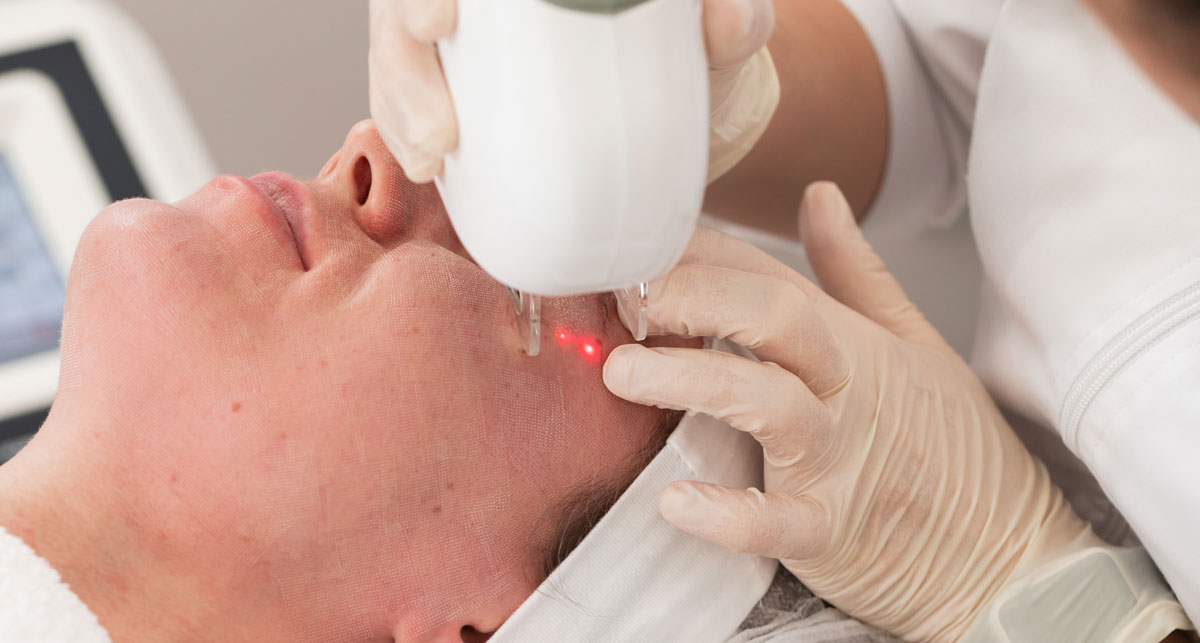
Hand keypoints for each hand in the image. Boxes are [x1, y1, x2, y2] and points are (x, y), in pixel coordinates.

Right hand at [368, 0, 775, 182]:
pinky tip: (424, 164)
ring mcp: (462, 43)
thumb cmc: (689, 52)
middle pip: (403, 6)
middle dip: (400, 51)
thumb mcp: (719, 32)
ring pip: (394, 50)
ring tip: (431, 153)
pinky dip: (404, 132)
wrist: (674, 103)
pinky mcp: (452, 91)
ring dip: (397, 101)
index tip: (440, 17)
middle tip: (436, 113)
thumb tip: (730, 19)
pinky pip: (404, 103)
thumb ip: (736, 17)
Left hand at [603, 183, 1097, 641]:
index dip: (699, 252)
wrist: (1011, 557)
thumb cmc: (954, 449)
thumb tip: (820, 195)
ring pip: (767, 403)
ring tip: (621, 373)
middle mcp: (844, 389)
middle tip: (626, 298)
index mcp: (853, 341)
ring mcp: (839, 460)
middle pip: (773, 316)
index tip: (635, 246)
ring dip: (690, 381)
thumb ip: (854, 272)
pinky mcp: (832, 533)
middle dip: (696, 295)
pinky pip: (778, 520)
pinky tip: (675, 500)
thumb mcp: (913, 344)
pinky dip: (728, 512)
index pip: (769, 274)